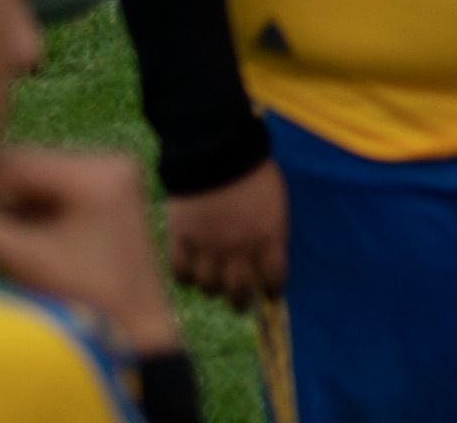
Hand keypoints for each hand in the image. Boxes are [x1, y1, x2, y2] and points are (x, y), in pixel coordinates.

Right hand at [0, 148, 180, 355]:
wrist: (135, 325)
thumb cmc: (83, 297)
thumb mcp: (26, 259)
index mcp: (99, 174)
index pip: (17, 167)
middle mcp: (108, 164)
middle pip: (25, 169)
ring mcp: (107, 177)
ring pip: (31, 181)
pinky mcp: (101, 195)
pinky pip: (47, 193)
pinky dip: (16, 208)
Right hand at [160, 159, 284, 307]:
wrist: (216, 153)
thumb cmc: (255, 171)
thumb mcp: (276, 201)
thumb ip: (272, 230)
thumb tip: (268, 251)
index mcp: (268, 237)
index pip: (273, 277)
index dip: (271, 289)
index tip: (269, 294)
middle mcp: (238, 249)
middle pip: (237, 290)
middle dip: (240, 300)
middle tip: (239, 303)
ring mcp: (207, 247)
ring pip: (208, 285)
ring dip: (212, 287)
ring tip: (213, 284)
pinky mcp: (180, 239)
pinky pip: (180, 271)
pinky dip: (184, 277)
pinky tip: (189, 274)